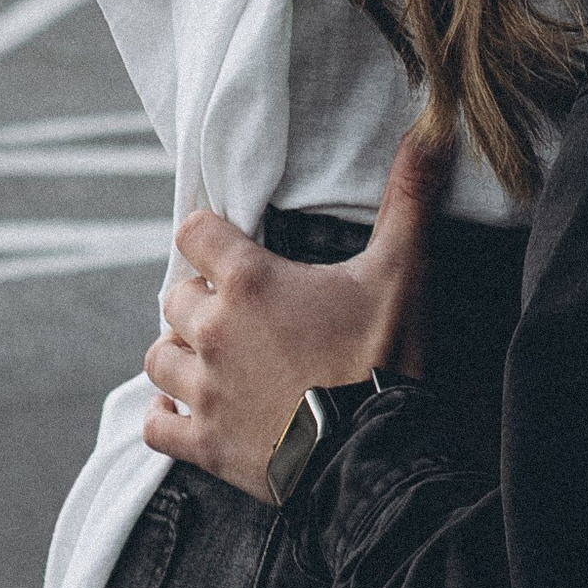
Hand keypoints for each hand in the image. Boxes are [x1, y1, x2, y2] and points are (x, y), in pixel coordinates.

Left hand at [142, 125, 451, 499]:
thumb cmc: (384, 360)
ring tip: (210, 357)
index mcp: (250, 283)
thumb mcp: (401, 271)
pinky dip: (165, 418)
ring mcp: (204, 392)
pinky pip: (156, 425)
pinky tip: (185, 412)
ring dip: (179, 354)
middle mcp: (215, 332)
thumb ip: (408, 199)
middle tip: (237, 310)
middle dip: (200, 300)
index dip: (209, 236)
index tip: (229, 248)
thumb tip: (431, 130)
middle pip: (175, 299)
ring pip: (159, 359)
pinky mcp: (205, 444)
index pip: (194, 233)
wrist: (375, 457)